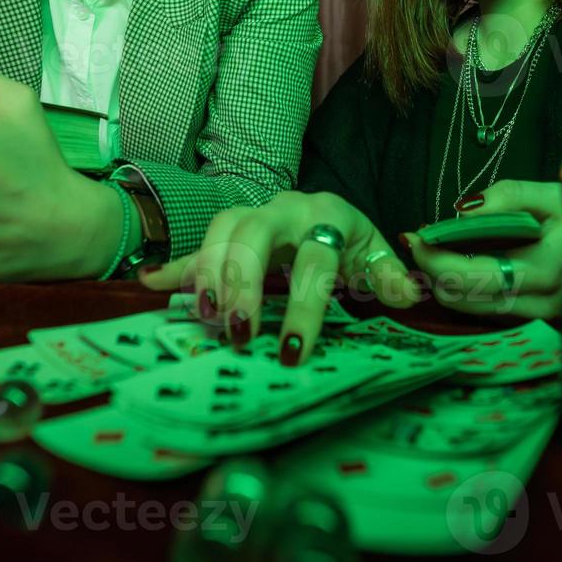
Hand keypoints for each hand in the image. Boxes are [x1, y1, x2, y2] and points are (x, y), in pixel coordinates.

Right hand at [138, 190, 419, 364]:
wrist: (326, 212)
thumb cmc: (349, 241)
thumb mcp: (375, 255)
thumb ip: (390, 276)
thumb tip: (410, 295)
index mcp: (325, 216)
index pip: (314, 260)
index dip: (304, 306)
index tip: (294, 352)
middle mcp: (283, 210)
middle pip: (254, 235)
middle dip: (243, 283)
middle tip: (239, 332)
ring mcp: (251, 216)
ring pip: (221, 232)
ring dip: (209, 274)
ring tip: (206, 319)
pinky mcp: (228, 233)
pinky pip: (196, 246)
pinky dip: (174, 267)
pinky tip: (150, 284)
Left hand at [405, 180, 561, 319]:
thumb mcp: (553, 193)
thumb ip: (507, 196)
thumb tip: (461, 212)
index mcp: (549, 268)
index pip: (477, 276)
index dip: (438, 260)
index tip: (416, 237)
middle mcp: (546, 302)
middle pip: (470, 300)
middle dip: (434, 273)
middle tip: (419, 245)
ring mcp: (546, 317)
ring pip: (478, 312)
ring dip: (448, 285)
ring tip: (435, 254)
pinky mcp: (543, 320)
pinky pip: (496, 311)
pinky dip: (470, 293)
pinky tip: (461, 268)